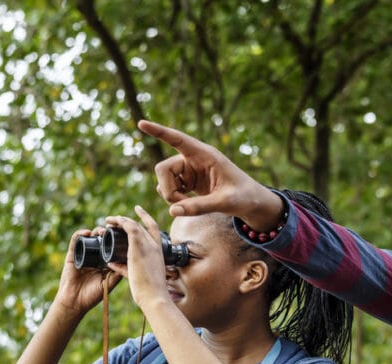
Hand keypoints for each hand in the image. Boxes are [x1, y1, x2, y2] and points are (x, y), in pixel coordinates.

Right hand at [54, 228, 121, 313]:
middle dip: (106, 234)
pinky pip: (75, 241)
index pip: (110, 248)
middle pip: (101, 240)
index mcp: (104, 263)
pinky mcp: (72, 255)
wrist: (74, 303)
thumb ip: (117, 274)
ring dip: (95, 232)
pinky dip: (80, 234)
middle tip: (111, 231)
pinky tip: (86, 233)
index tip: (122, 235)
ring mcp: (82, 255)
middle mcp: (94, 257)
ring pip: (89, 238)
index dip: (115, 240)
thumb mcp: (109, 284)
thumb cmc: (92, 296)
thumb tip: (129, 261)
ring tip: (101, 231)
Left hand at [103, 206, 174, 312]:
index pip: (154, 229)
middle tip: (116, 220)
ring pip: (134, 224)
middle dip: (129, 220)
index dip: (146, 218)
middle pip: (142, 225)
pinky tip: (112, 221)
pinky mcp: (139, 246)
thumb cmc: (149, 292)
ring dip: (121, 220)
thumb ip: (124, 268)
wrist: (154, 297)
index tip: (138, 210)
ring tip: (109, 220)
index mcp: (158, 253)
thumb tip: (111, 263)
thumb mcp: (137, 276)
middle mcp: (155, 246)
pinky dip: (121, 222)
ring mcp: (148, 245)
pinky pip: (130, 227)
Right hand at [137, 120, 283, 229]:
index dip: (159, 132)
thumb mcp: (225, 203)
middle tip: (180, 204)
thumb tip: (172, 211)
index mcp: (205, 155)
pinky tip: (187, 205)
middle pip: (163, 168)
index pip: (178, 139)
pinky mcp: (188, 182)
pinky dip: (174, 200)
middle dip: (167, 188)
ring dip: (171, 196)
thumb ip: (200, 207)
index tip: (141, 123)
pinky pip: (169, 189)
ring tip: (190, 206)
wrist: (250, 202)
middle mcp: (194, 160)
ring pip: (164, 181)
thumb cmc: (244, 197)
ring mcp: (189, 171)